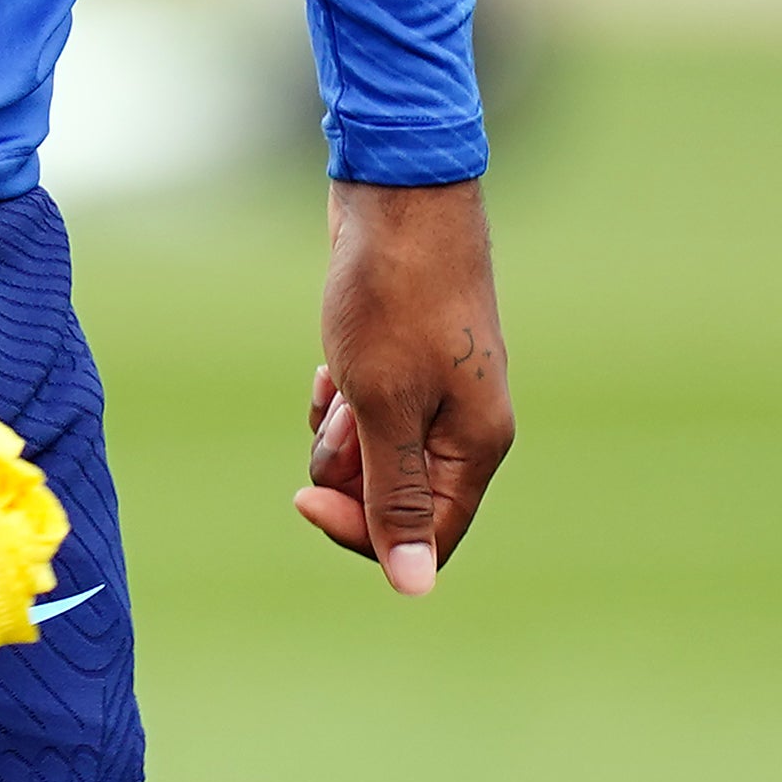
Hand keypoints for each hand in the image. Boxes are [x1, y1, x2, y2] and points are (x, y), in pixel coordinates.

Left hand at [297, 177, 512, 594]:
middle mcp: (468, 423)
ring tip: (335, 377)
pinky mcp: (413, 360)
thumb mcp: (383, 405)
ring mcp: (443, 389)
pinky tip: (330, 362)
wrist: (397, 193)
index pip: (426, 537)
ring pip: (377, 452)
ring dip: (339, 431)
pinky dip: (341, 397)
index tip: (304, 498)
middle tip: (333, 417)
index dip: (361, 531)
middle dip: (347, 471)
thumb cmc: (393, 296)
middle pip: (398, 496)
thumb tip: (414, 588)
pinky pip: (369, 411)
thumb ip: (397, 496)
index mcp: (477, 444)